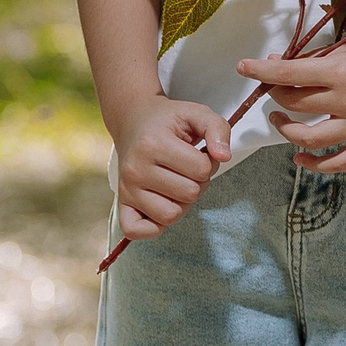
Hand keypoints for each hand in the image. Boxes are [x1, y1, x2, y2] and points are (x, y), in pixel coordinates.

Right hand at [111, 96, 231, 239]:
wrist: (134, 122)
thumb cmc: (169, 121)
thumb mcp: (197, 114)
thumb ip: (218, 129)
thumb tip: (224, 157)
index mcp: (153, 144)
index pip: (201, 170)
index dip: (209, 163)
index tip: (199, 153)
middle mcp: (135, 169)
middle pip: (190, 194)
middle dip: (198, 182)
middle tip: (187, 168)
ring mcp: (126, 190)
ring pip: (170, 215)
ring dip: (182, 203)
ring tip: (176, 183)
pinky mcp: (121, 205)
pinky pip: (138, 231)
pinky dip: (155, 226)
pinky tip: (161, 204)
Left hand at [237, 44, 345, 172]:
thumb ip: (322, 58)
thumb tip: (283, 64)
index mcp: (344, 71)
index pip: (289, 73)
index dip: (262, 71)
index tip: (244, 67)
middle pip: (294, 104)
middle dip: (275, 95)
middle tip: (272, 89)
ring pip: (307, 137)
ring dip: (286, 129)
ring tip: (280, 120)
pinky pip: (336, 162)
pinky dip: (313, 163)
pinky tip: (299, 156)